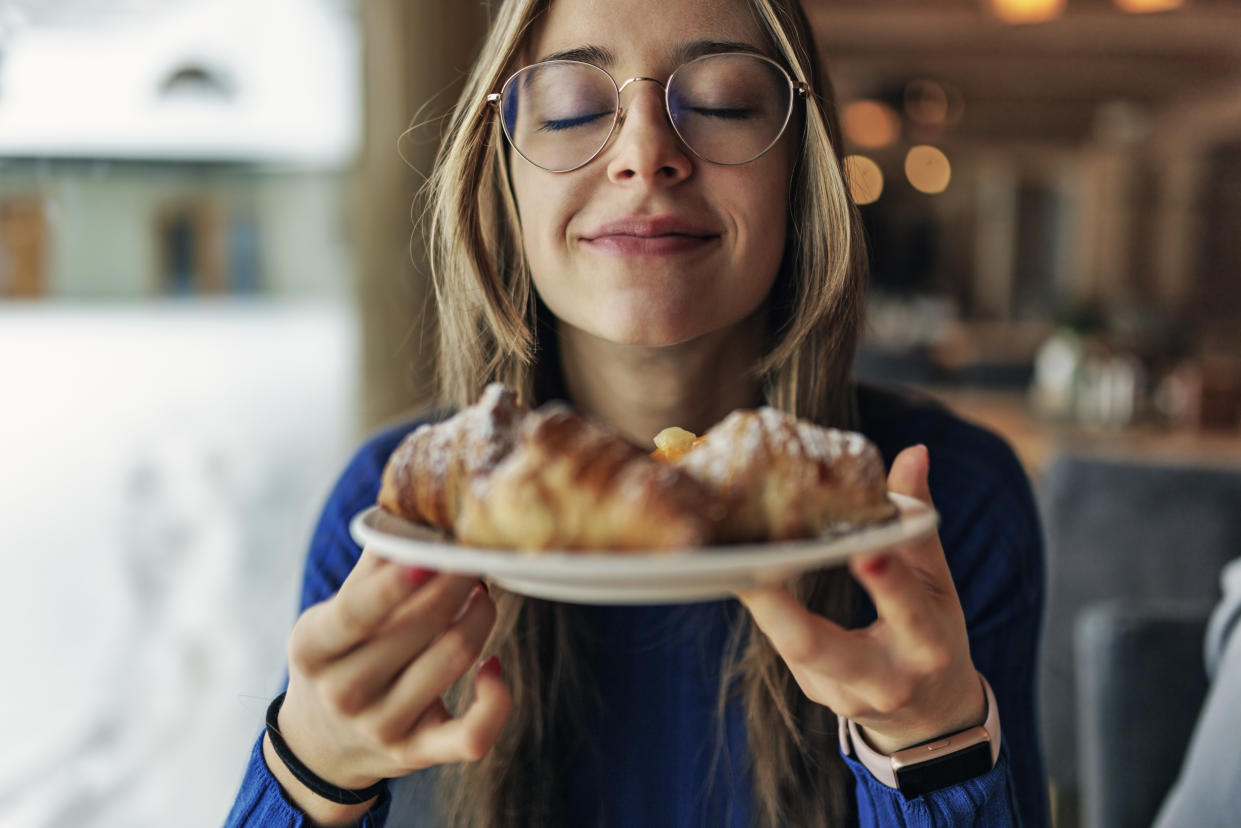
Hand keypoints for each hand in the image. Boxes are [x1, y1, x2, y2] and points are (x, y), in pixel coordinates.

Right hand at [266, 548, 510, 821]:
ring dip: (481, 616)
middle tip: (473, 558)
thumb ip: (372, 567)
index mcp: (313, 648)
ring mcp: (382, 727)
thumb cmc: (336, 659)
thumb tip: (413, 510)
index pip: (356, 612)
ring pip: (454, 661)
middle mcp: (344, 693)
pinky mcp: (417, 755)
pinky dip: (496, 699)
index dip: (396, 583)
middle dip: (458, 584)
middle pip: (421, 628)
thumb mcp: (330, 615)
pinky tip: (494, 666)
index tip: (431, 555)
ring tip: (482, 594)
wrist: (321, 745)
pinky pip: (473, 735)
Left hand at [735, 445, 984, 754]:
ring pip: (792, 649)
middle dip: (784, 612)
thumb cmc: (933, 632)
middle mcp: (885, 680)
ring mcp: (843, 695)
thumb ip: (918, 522)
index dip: (888, 582)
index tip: (866, 549)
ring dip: (761, 603)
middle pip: (823, 648)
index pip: (909, 611)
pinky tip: (741, 571)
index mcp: (927, 646)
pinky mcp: (814, 693)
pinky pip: (784, 646)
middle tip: (749, 567)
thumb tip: (915, 452)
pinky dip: (766, 608)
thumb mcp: (937, 583)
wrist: (930, 713)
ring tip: (727, 558)